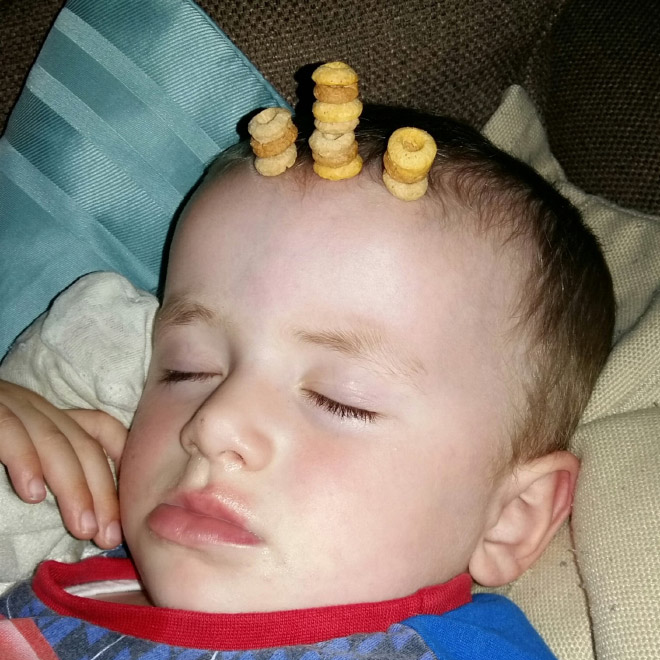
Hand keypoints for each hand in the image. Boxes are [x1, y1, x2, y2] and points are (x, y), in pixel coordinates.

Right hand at [0, 380, 126, 547]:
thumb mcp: (22, 453)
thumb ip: (46, 470)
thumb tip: (87, 516)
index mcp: (46, 418)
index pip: (98, 429)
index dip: (120, 464)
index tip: (127, 508)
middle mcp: (34, 407)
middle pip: (83, 442)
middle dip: (103, 491)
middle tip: (109, 535)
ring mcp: (9, 405)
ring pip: (54, 439)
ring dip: (73, 486)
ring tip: (84, 527)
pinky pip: (9, 431)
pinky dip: (23, 460)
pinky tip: (32, 494)